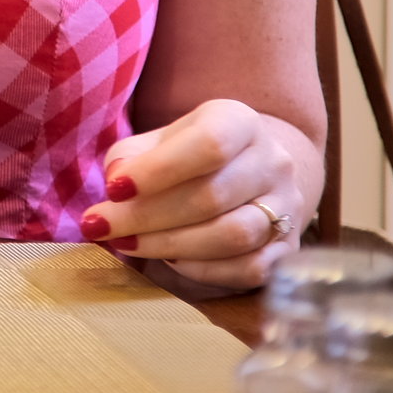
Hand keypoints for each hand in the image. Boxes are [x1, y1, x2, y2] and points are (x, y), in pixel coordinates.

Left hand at [77, 98, 309, 288]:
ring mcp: (287, 207)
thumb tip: (118, 188)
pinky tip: (170, 261)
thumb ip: (129, 159)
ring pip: (233, 235)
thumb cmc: (187, 156)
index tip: (114, 190)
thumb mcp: (156, 142)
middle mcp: (273, 161)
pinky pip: (248, 269)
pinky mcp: (288, 247)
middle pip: (212, 196)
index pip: (208, 144)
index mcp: (239, 122)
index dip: (158, 171)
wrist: (248, 171)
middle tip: (104, 228)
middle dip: (147, 217)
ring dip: (170, 245)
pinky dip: (202, 270)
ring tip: (129, 244)